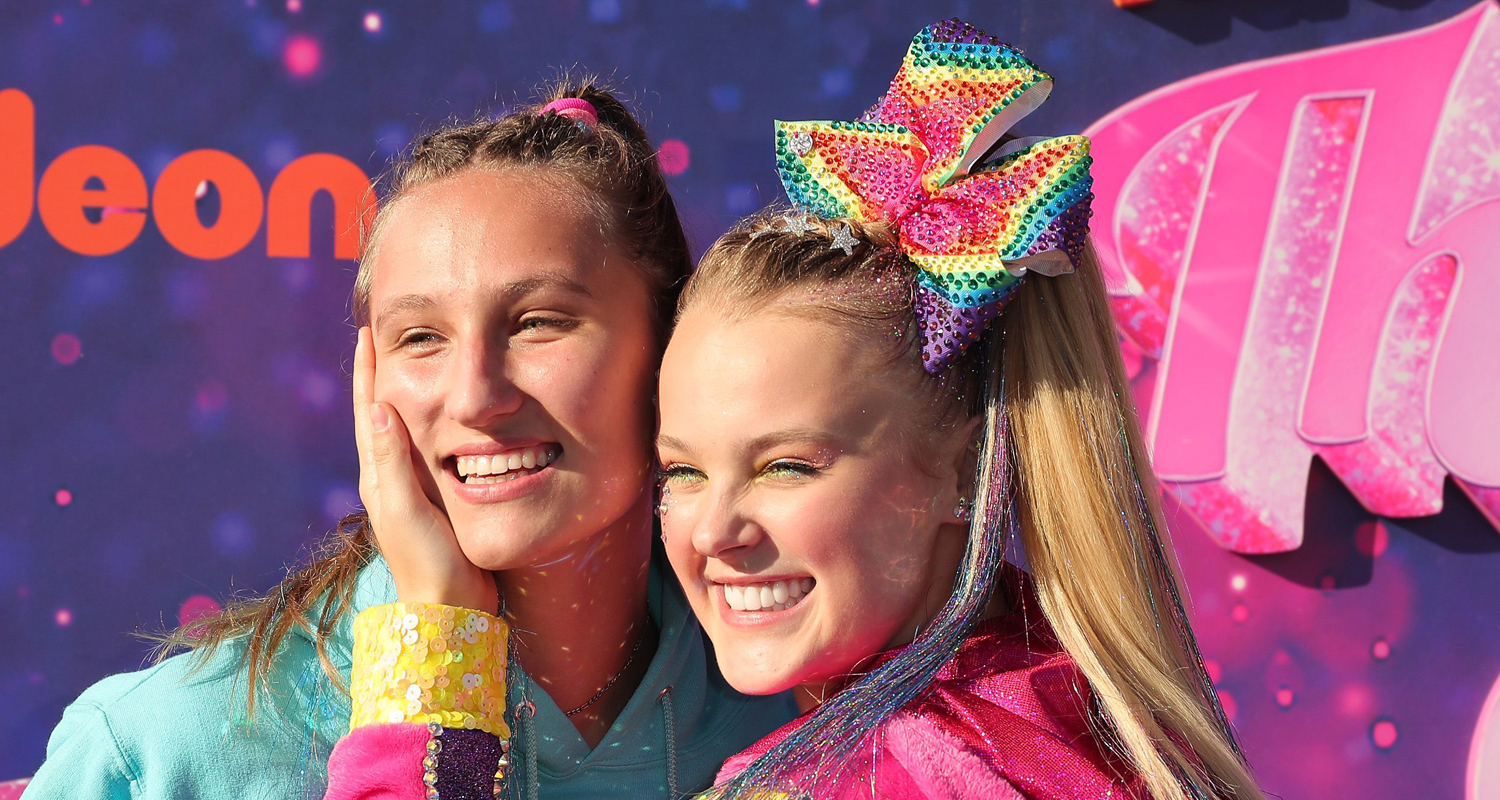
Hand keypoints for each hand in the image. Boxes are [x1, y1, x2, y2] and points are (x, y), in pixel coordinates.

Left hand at [353, 326, 496, 613]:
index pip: (370, 414)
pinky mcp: (434, 503)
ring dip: (402, 397)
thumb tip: (378, 408)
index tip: (367, 334)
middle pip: (381, 417)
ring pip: (403, 432)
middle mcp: (391, 481)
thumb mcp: (406, 510)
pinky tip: (440, 420)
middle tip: (384, 338)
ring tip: (410, 366)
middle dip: (381, 377)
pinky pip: (425, 451)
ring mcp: (411, 493)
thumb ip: (393, 463)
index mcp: (379, 478)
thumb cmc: (427, 563)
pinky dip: (427, 425)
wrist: (449, 609)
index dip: (368, 374)